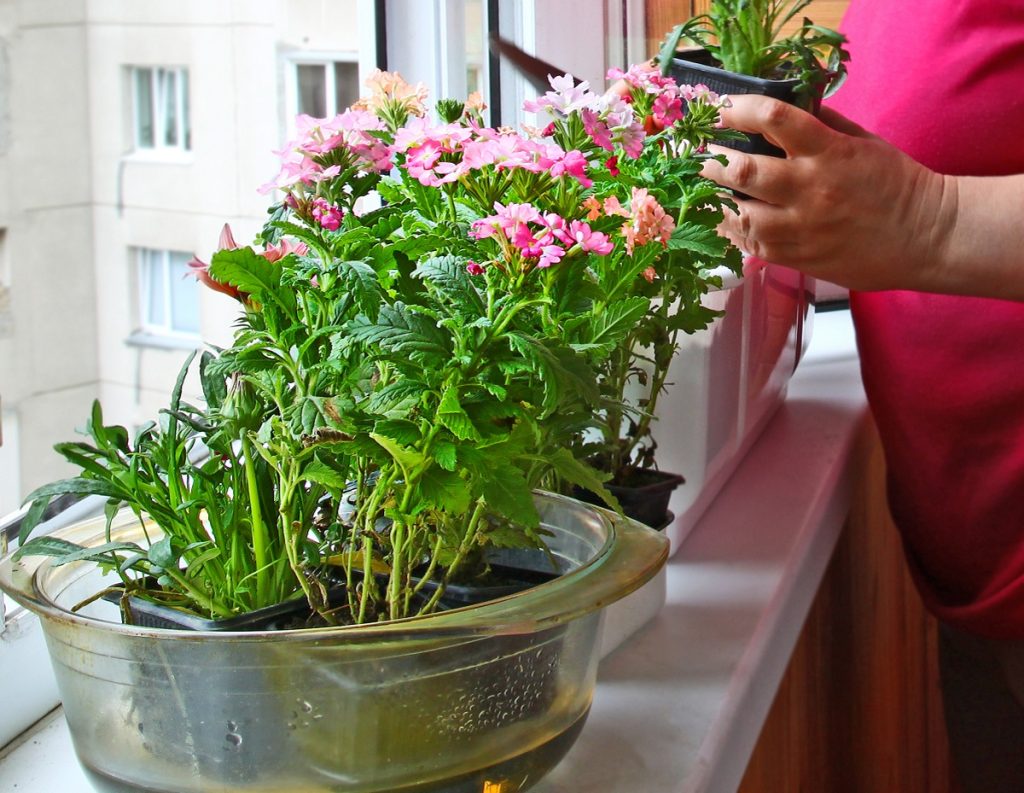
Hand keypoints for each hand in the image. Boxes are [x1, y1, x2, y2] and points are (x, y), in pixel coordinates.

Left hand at [701, 94, 953, 292]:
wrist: (924, 236)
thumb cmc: (893, 184)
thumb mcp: (861, 142)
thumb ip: (821, 125)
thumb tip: (778, 111)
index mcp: (830, 152)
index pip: (776, 118)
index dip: (740, 109)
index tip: (722, 107)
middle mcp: (812, 189)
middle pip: (744, 170)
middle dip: (712, 160)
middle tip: (699, 155)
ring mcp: (803, 227)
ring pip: (740, 214)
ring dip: (714, 200)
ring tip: (702, 190)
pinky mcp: (799, 258)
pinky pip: (752, 245)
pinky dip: (733, 231)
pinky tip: (722, 219)